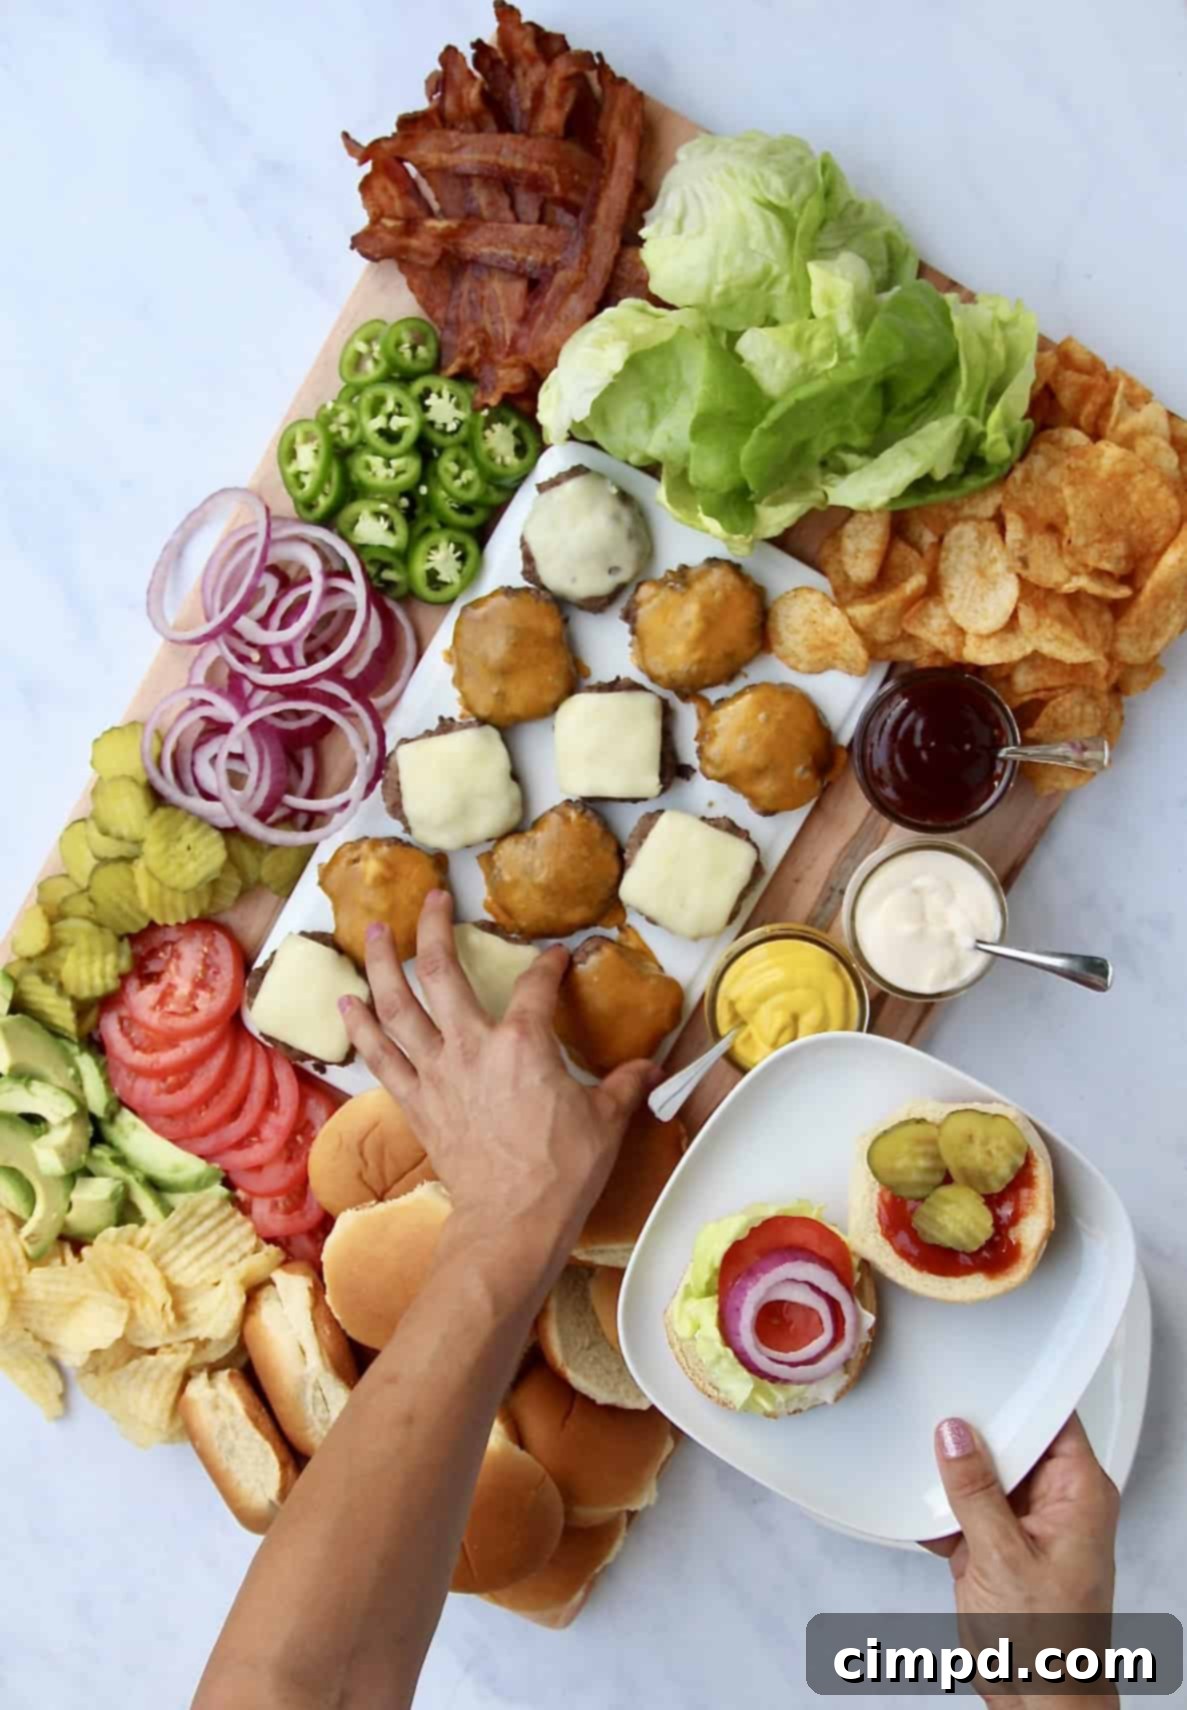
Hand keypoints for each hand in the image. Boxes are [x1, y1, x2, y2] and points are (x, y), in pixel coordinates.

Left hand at [340, 891, 659, 1294]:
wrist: (512, 1222)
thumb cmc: (562, 1172)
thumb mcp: (606, 1121)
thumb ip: (624, 1085)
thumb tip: (650, 1069)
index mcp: (523, 1042)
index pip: (535, 985)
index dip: (548, 964)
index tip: (556, 957)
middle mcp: (471, 1046)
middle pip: (442, 972)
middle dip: (435, 928)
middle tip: (430, 896)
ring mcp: (437, 1074)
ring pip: (398, 1006)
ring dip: (384, 965)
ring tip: (376, 931)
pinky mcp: (416, 1103)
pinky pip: (380, 1058)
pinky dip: (362, 1029)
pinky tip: (346, 1004)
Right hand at [925, 1413, 1119, 1707]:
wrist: (1036, 1706)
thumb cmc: (1049, 1646)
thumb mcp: (1002, 1557)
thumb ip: (974, 1490)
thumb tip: (954, 1433)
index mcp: (1078, 1494)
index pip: (1053, 1419)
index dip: (1017, 1394)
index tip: (976, 1377)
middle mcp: (1055, 1503)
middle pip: (1012, 1442)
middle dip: (972, 1433)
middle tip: (933, 1415)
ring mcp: (1024, 1524)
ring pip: (982, 1472)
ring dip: (950, 1475)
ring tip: (918, 1462)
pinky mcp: (996, 1545)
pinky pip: (964, 1506)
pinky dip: (941, 1509)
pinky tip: (919, 1511)